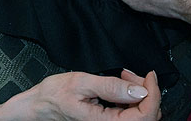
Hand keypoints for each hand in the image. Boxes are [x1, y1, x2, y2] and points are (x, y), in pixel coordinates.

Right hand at [0, 70, 159, 119]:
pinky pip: (129, 112)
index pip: (144, 116)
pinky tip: (121, 84)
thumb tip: (140, 91)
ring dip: (138, 93)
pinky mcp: (108, 120)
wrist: (37, 105)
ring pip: (139, 113)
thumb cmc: (53, 95)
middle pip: (146, 115)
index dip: (153, 94)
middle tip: (131, 74)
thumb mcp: (82, 83)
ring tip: (124, 76)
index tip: (149, 75)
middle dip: (145, 91)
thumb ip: (111, 87)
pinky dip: (130, 96)